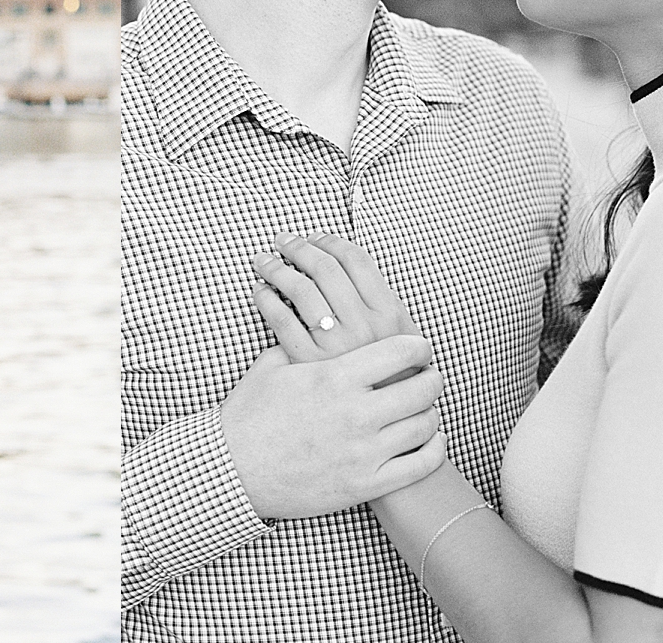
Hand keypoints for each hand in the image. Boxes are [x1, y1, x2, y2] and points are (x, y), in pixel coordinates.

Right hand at [220, 336, 445, 518]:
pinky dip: (433, 448)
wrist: (232, 471)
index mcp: (335, 376)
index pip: (401, 351)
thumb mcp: (273, 366)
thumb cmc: (249, 415)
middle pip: (423, 387)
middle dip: (431, 376)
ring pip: (426, 424)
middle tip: (428, 374)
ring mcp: (364, 452)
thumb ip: (304, 340)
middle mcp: (356, 413)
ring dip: (430, 410)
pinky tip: (428, 438)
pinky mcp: (365, 485)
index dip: (418, 346)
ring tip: (423, 406)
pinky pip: (420, 465)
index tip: (419, 348)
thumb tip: (320, 321)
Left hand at [253, 233, 420, 373]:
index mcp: (389, 314)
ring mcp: (335, 346)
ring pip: (299, 290)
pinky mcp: (309, 363)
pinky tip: (260, 291)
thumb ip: (381, 303)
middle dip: (299, 247)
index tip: (314, 237)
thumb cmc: (392, 377)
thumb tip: (346, 262)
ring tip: (264, 261)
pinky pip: (280, 320)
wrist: (386, 425)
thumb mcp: (402, 338)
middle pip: (324, 268)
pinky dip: (266, 299)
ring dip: (277, 267)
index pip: (355, 260)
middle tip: (283, 241)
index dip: (330, 241)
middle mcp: (363, 327)